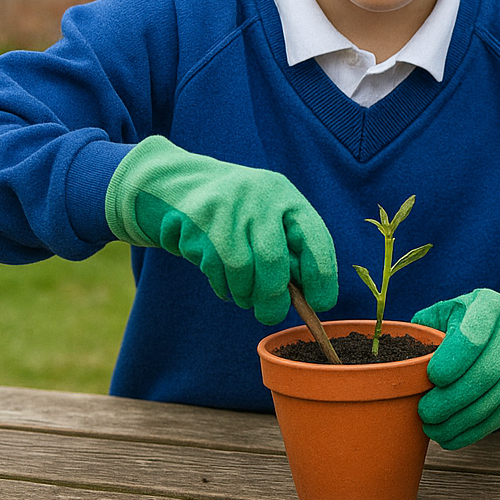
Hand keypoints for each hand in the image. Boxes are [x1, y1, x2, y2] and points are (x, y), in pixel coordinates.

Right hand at [104, 135, 337, 323]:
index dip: (322, 276)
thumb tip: (309, 299)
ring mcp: (225, 208)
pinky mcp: (195, 222)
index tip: (321, 303)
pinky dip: (223, 286)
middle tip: (272, 315)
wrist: (178, 184)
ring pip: (240, 269)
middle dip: (274, 297)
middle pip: (272, 260)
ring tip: (245, 296)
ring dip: (245, 294)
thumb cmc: (239, 213)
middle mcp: (258, 198)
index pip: (315, 239)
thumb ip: (291, 252)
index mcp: (286, 197)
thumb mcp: (271, 219)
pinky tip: (224, 281)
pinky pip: (213, 269)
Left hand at [413, 288, 499, 449]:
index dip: (454, 359)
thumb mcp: (451, 309)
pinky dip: (473, 431)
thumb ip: (426, 326)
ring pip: (494, 399)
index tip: (433, 376)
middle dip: (451, 399)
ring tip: (433, 428)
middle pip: (487, 373)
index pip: (475, 334)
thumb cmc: (473, 319)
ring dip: (460, 420)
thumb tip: (403, 358)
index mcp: (489, 308)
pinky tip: (450, 437)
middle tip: (425, 411)